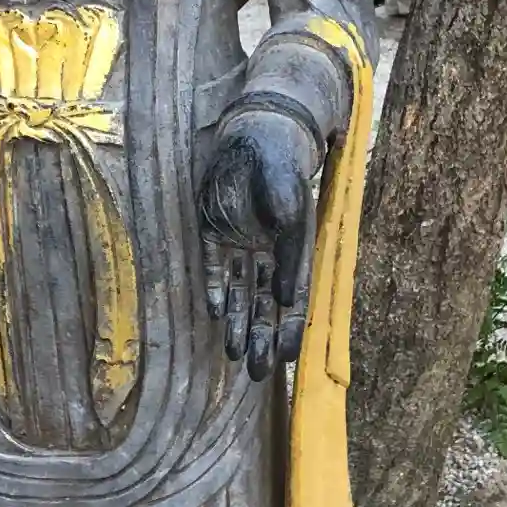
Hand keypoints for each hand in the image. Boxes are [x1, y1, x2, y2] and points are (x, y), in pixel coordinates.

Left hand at [199, 108, 320, 380]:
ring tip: (238, 357)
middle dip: (263, 338)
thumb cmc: (281, 166)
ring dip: (241, 324)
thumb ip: (291, 251)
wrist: (257, 133)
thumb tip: (289, 296)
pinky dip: (217, 290)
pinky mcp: (213, 232)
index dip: (291, 328)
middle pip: (265, 303)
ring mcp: (239, 243)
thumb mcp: (292, 207)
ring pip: (241, 293)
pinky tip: (218, 315)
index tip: (290, 359)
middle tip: (261, 373)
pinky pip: (215, 269)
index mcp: (290, 248)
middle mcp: (265, 252)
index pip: (292, 298)